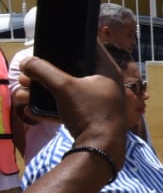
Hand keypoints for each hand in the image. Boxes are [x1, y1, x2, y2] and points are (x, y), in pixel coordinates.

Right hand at [20, 47, 126, 168]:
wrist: (100, 150)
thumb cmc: (89, 112)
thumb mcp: (64, 87)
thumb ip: (44, 71)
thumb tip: (26, 62)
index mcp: (107, 71)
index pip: (89, 47)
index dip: (70, 42)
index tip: (51, 42)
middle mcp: (105, 85)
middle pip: (72, 71)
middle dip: (47, 71)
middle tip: (28, 73)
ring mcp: (98, 102)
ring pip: (67, 90)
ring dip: (45, 89)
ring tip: (25, 89)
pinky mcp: (90, 118)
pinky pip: (67, 107)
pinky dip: (51, 107)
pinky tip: (31, 109)